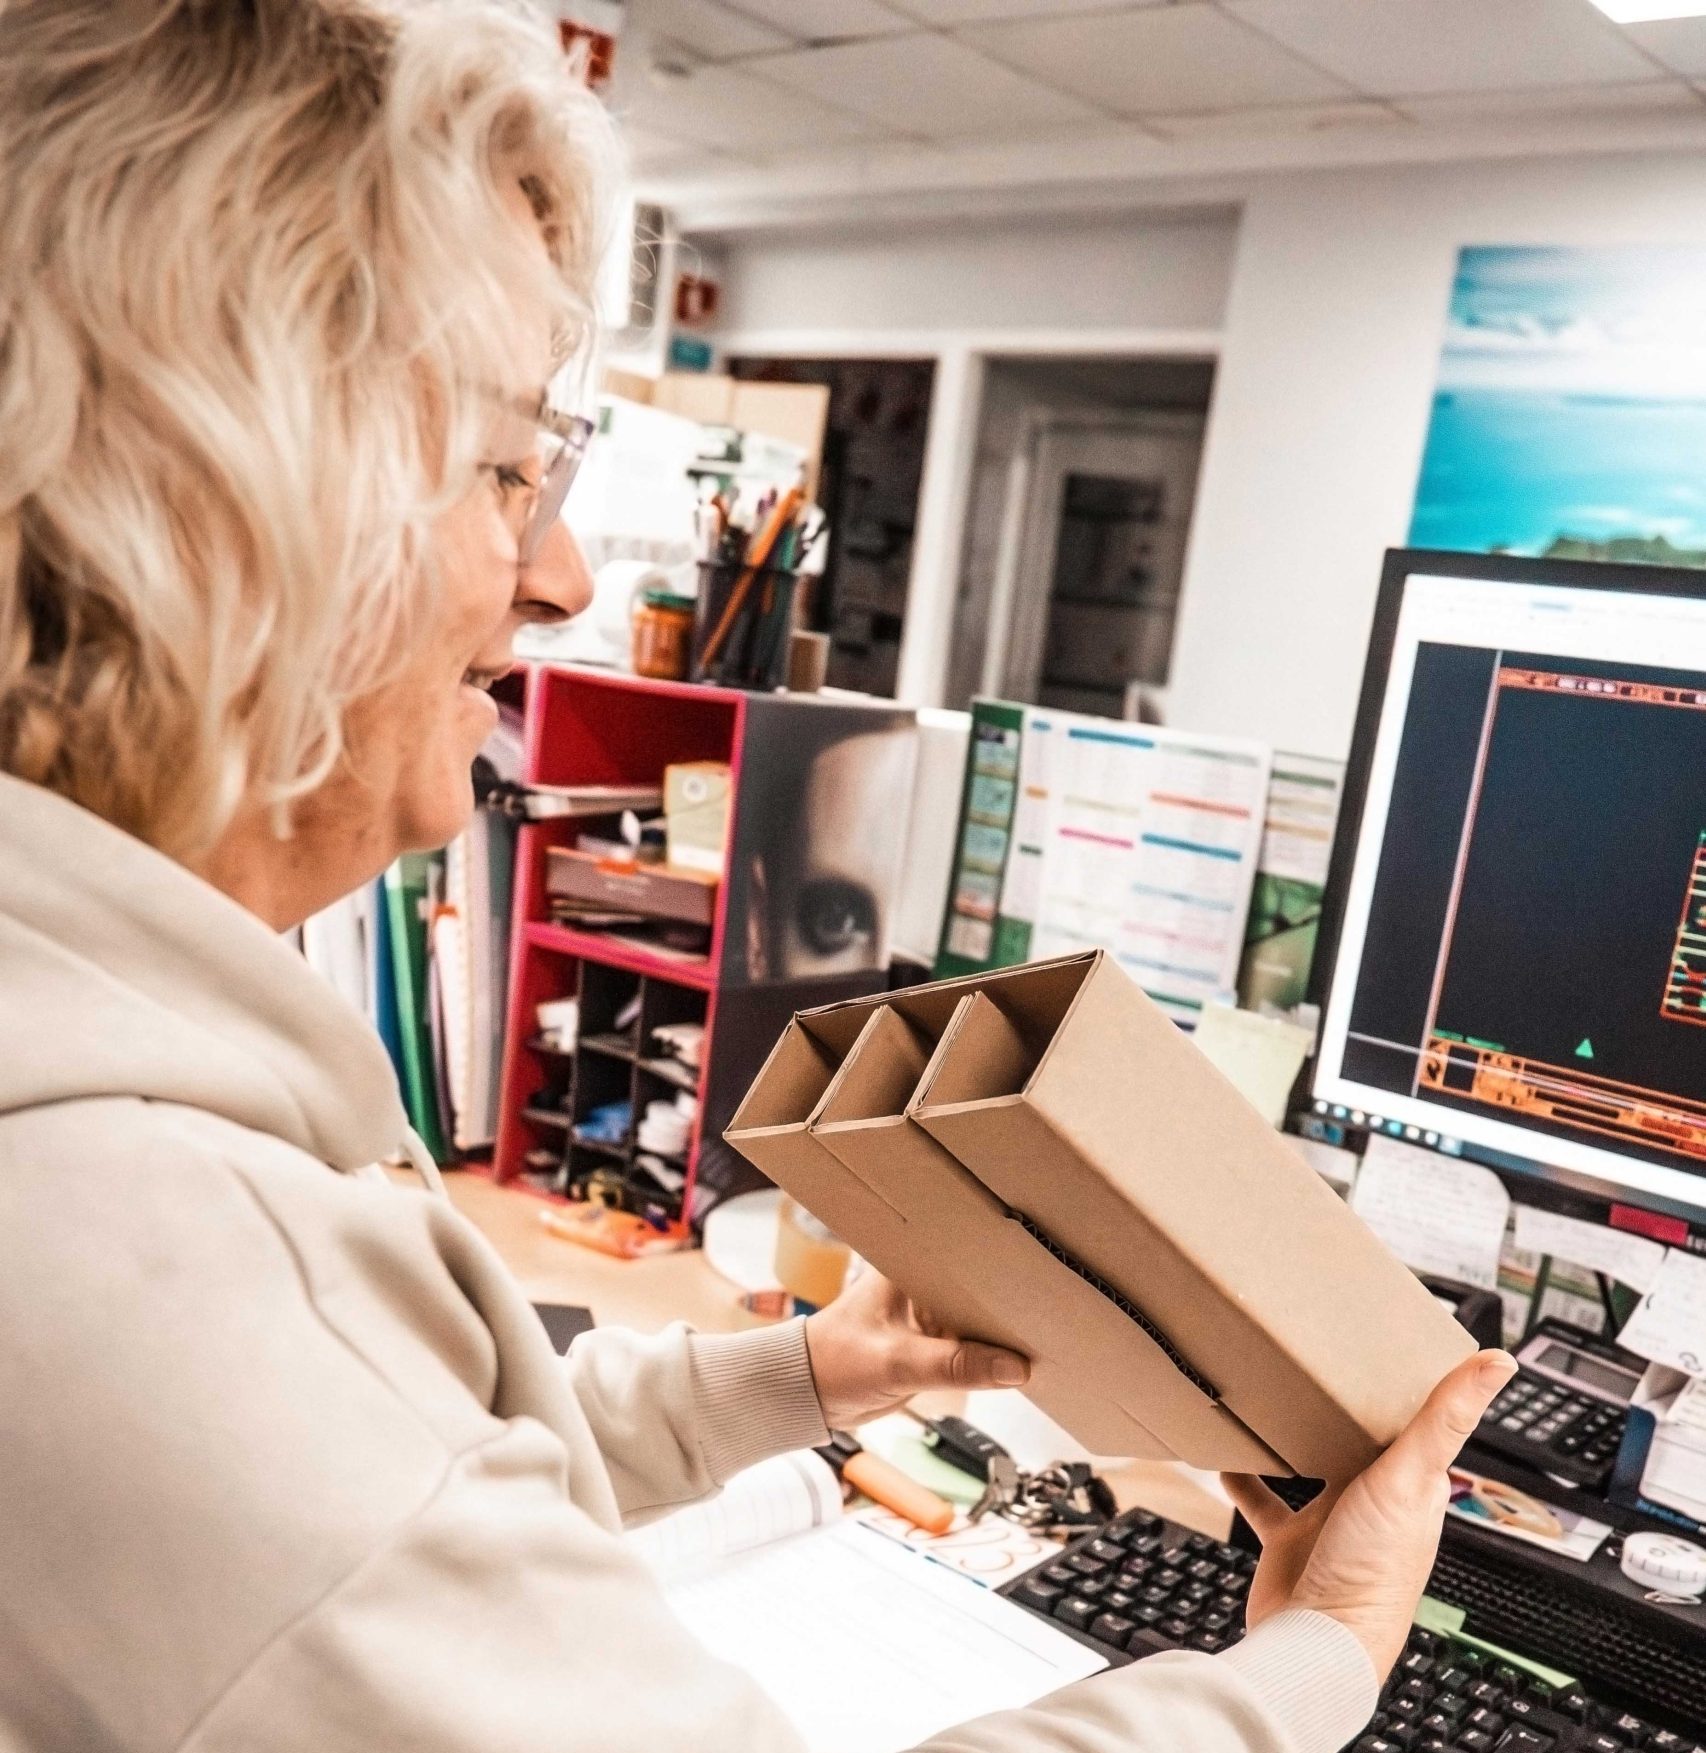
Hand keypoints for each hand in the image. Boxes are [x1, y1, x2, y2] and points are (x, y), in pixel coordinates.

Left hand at [803, 1270, 1030, 1429]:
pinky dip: (990, 1356)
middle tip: (1053, 1308)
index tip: (1038, 1274)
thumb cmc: (834, 1362)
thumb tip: (1015, 1368)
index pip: (966, 1256)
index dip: (1000, 1263)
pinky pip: (971, 1347)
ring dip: (1003, 1331)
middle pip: (979, 1287)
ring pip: (979, 1319)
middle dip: (1008, 1300)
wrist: (807, 1395)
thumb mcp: (897, 1362)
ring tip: (1046, 1334)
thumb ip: (955, 1365)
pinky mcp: (933, 1344)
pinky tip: (1019, 1360)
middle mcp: (924, 1284)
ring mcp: (930, 1315)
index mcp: (909, 1266)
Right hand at [1223, 1349, 1517, 1679]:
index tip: (1395, 1344)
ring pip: (1314, 1467)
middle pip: (1362, 1443)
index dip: (1410, 1389)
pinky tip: (1228, 1456)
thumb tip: (1499, 1362)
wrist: (1317, 1638)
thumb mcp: (1410, 1477)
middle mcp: (1376, 1502)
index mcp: (1414, 1486)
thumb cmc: (1374, 1569)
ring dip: (1296, 1439)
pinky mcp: (1292, 1541)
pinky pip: (1264, 1500)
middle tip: (1324, 1360)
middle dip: (1347, 1409)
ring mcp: (1333, 1522)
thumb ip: (1445, 1417)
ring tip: (1274, 1397)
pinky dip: (1246, 1478)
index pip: (1418, 1427)